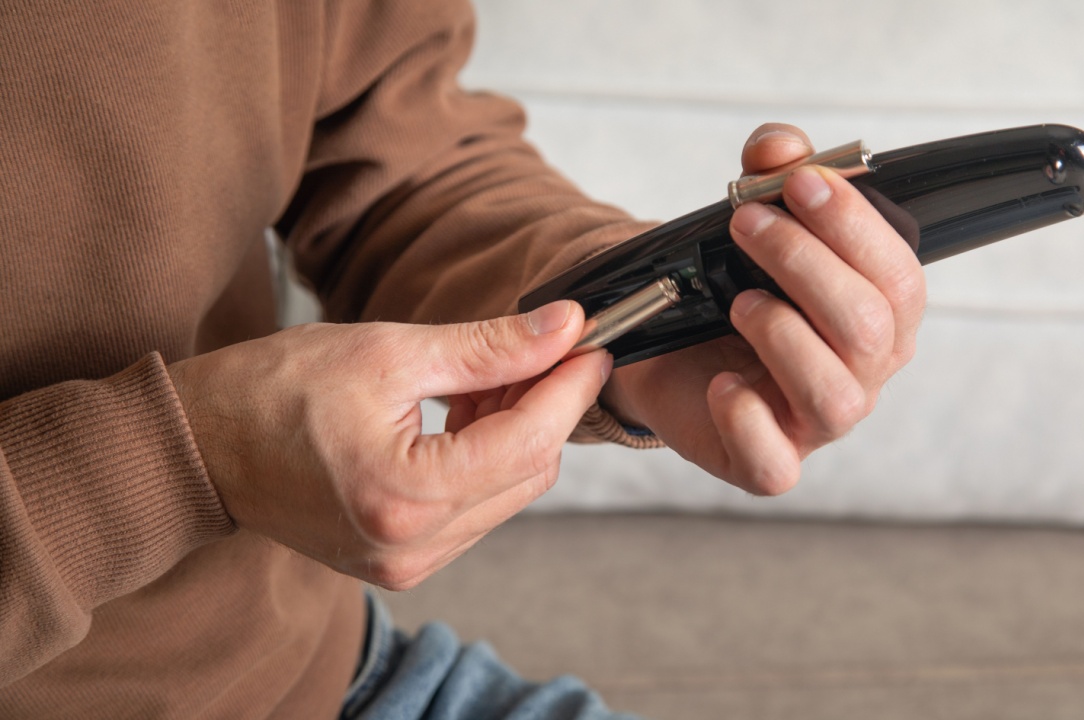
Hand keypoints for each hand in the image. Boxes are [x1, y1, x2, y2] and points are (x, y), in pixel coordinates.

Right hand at [170, 301, 609, 589]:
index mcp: (406, 493)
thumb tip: (564, 326)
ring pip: (509, 493)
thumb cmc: (273, 389)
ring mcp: (407, 563)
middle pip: (530, 472)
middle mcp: (412, 546)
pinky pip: (475, 509)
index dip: (571, 386)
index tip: (592, 342)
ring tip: (488, 378)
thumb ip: (489, 346)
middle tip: (538, 348)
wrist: (200, 446)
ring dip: (517, 432)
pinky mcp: (401, 562)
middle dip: (547, 406)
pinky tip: (464, 413)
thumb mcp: (389, 350)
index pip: (529, 440)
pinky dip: (486, 459)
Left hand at [602, 123, 925, 493]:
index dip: (854, 226)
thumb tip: (779, 148)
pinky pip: (775, 463)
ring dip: (783, 335)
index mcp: (880, 315)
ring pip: (835, 398)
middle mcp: (862, 373)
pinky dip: (746, 419)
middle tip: (745, 223)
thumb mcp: (753, 219)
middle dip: (805, 264)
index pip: (900, 276)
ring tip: (739, 302)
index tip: (800, 182)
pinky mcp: (767, 462)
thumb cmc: (732, 286)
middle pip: (868, 329)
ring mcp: (816, 424)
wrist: (670, 351)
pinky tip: (721, 382)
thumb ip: (772, 175)